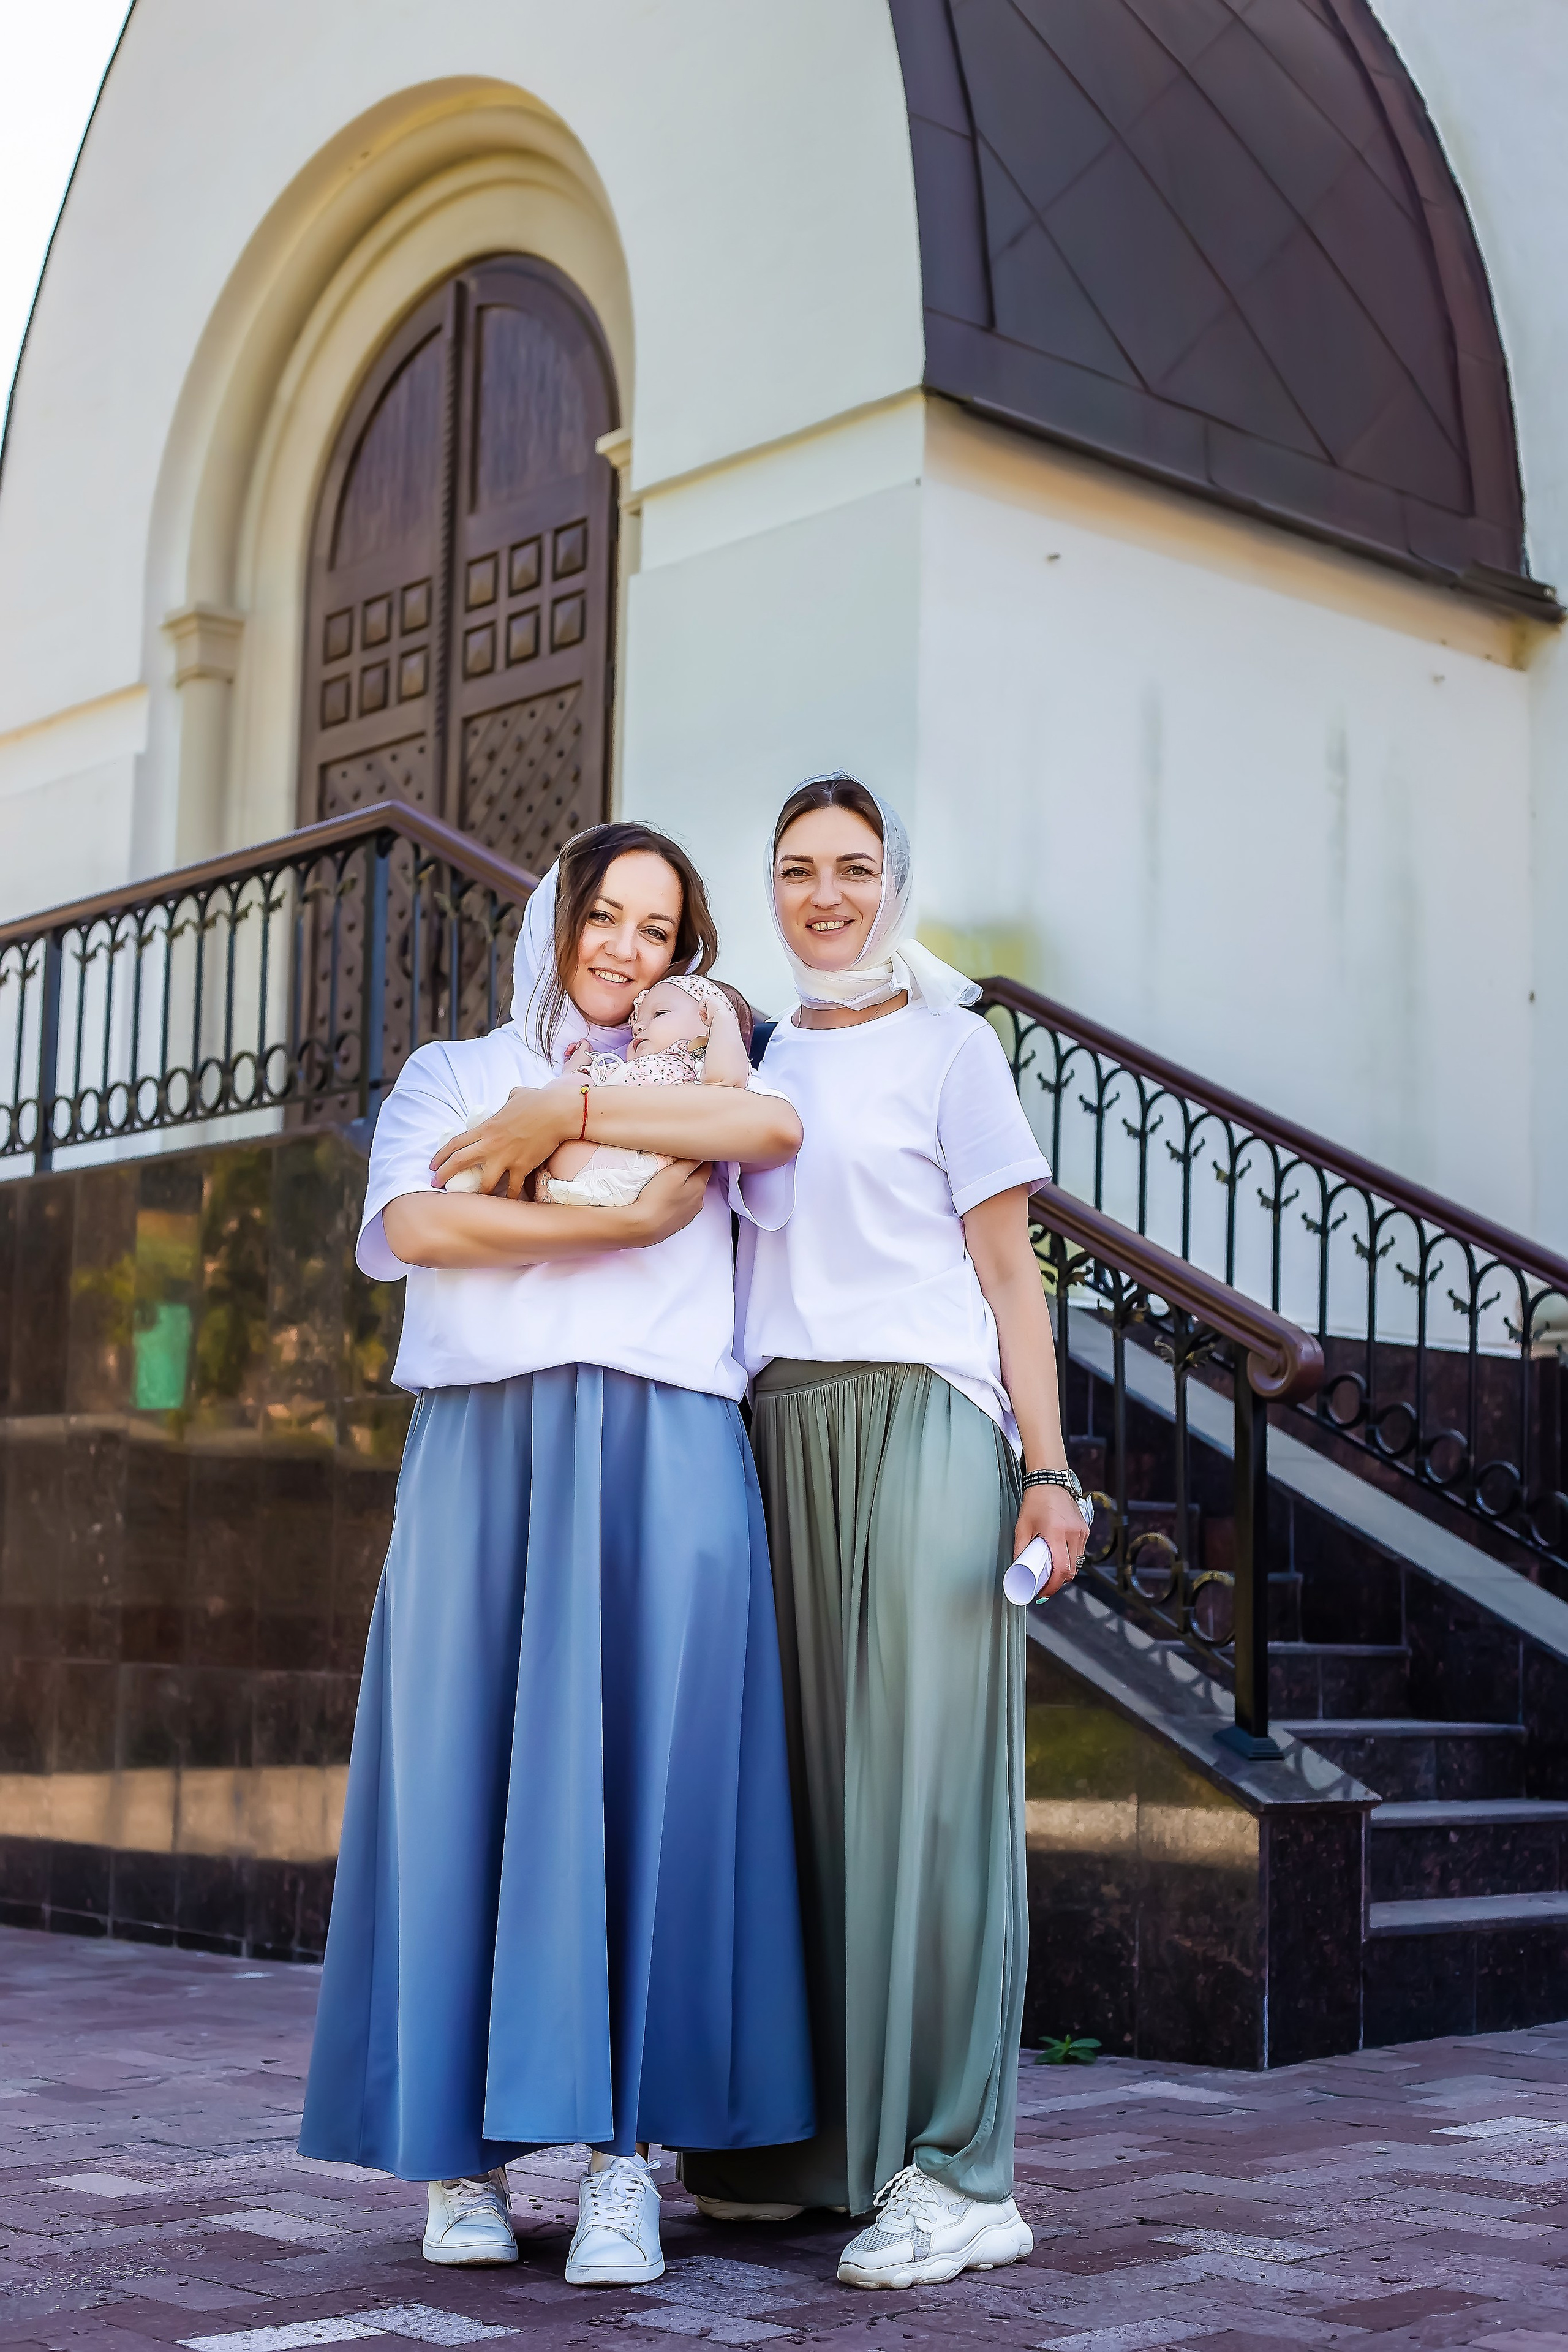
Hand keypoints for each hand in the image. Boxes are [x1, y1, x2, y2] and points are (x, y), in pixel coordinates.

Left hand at [431, 1083, 576, 1197]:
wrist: (557, 1112)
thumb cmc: (537, 1100)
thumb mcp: (515, 1096)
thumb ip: (505, 1103)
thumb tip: (508, 1103)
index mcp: (486, 1128)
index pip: (455, 1143)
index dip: (440, 1155)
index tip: (433, 1165)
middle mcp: (491, 1145)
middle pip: (459, 1162)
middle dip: (444, 1175)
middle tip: (437, 1184)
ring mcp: (506, 1158)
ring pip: (485, 1183)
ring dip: (480, 1193)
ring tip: (477, 1200)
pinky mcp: (522, 1166)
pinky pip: (513, 1188)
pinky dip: (511, 1197)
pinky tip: (508, 1202)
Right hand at [617, 1160, 711, 1246]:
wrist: (645, 1226)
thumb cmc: (659, 1197)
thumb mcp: (675, 1172)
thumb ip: (689, 1162)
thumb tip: (698, 1155)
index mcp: (699, 1187)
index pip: (707, 1167)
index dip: (702, 1158)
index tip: (697, 1151)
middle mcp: (698, 1202)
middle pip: (699, 1182)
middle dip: (694, 1173)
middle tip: (683, 1164)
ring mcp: (688, 1214)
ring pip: (690, 1196)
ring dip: (685, 1188)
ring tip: (672, 1182)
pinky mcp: (677, 1223)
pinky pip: (680, 1207)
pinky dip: (677, 1201)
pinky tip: (666, 1199)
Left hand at [1014, 1482, 1087, 1599]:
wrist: (1050, 1482)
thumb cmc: (1036, 1501)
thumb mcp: (1022, 1526)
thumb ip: (1020, 1549)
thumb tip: (1017, 1569)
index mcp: (1056, 1533)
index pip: (1061, 1569)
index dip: (1052, 1585)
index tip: (1043, 1592)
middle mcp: (1072, 1533)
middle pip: (1071, 1571)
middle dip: (1057, 1582)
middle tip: (1044, 1585)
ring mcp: (1081, 1532)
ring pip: (1077, 1563)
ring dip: (1064, 1571)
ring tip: (1049, 1571)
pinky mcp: (1084, 1530)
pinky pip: (1079, 1552)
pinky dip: (1070, 1559)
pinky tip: (1059, 1557)